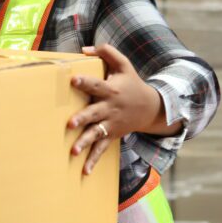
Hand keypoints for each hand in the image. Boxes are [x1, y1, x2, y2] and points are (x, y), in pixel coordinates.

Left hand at [68, 44, 165, 175]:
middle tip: (70, 123)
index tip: (73, 79)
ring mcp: (111, 123)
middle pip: (95, 113)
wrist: (151, 108)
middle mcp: (110, 108)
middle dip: (83, 118)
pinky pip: (102, 149)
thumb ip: (106, 52)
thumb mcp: (123, 64)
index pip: (96, 84)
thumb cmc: (132, 82)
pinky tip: (84, 172)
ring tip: (73, 150)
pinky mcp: (111, 135)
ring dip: (85, 142)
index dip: (85, 81)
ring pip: (97, 134)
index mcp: (111, 89)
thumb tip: (84, 50)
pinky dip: (94, 161)